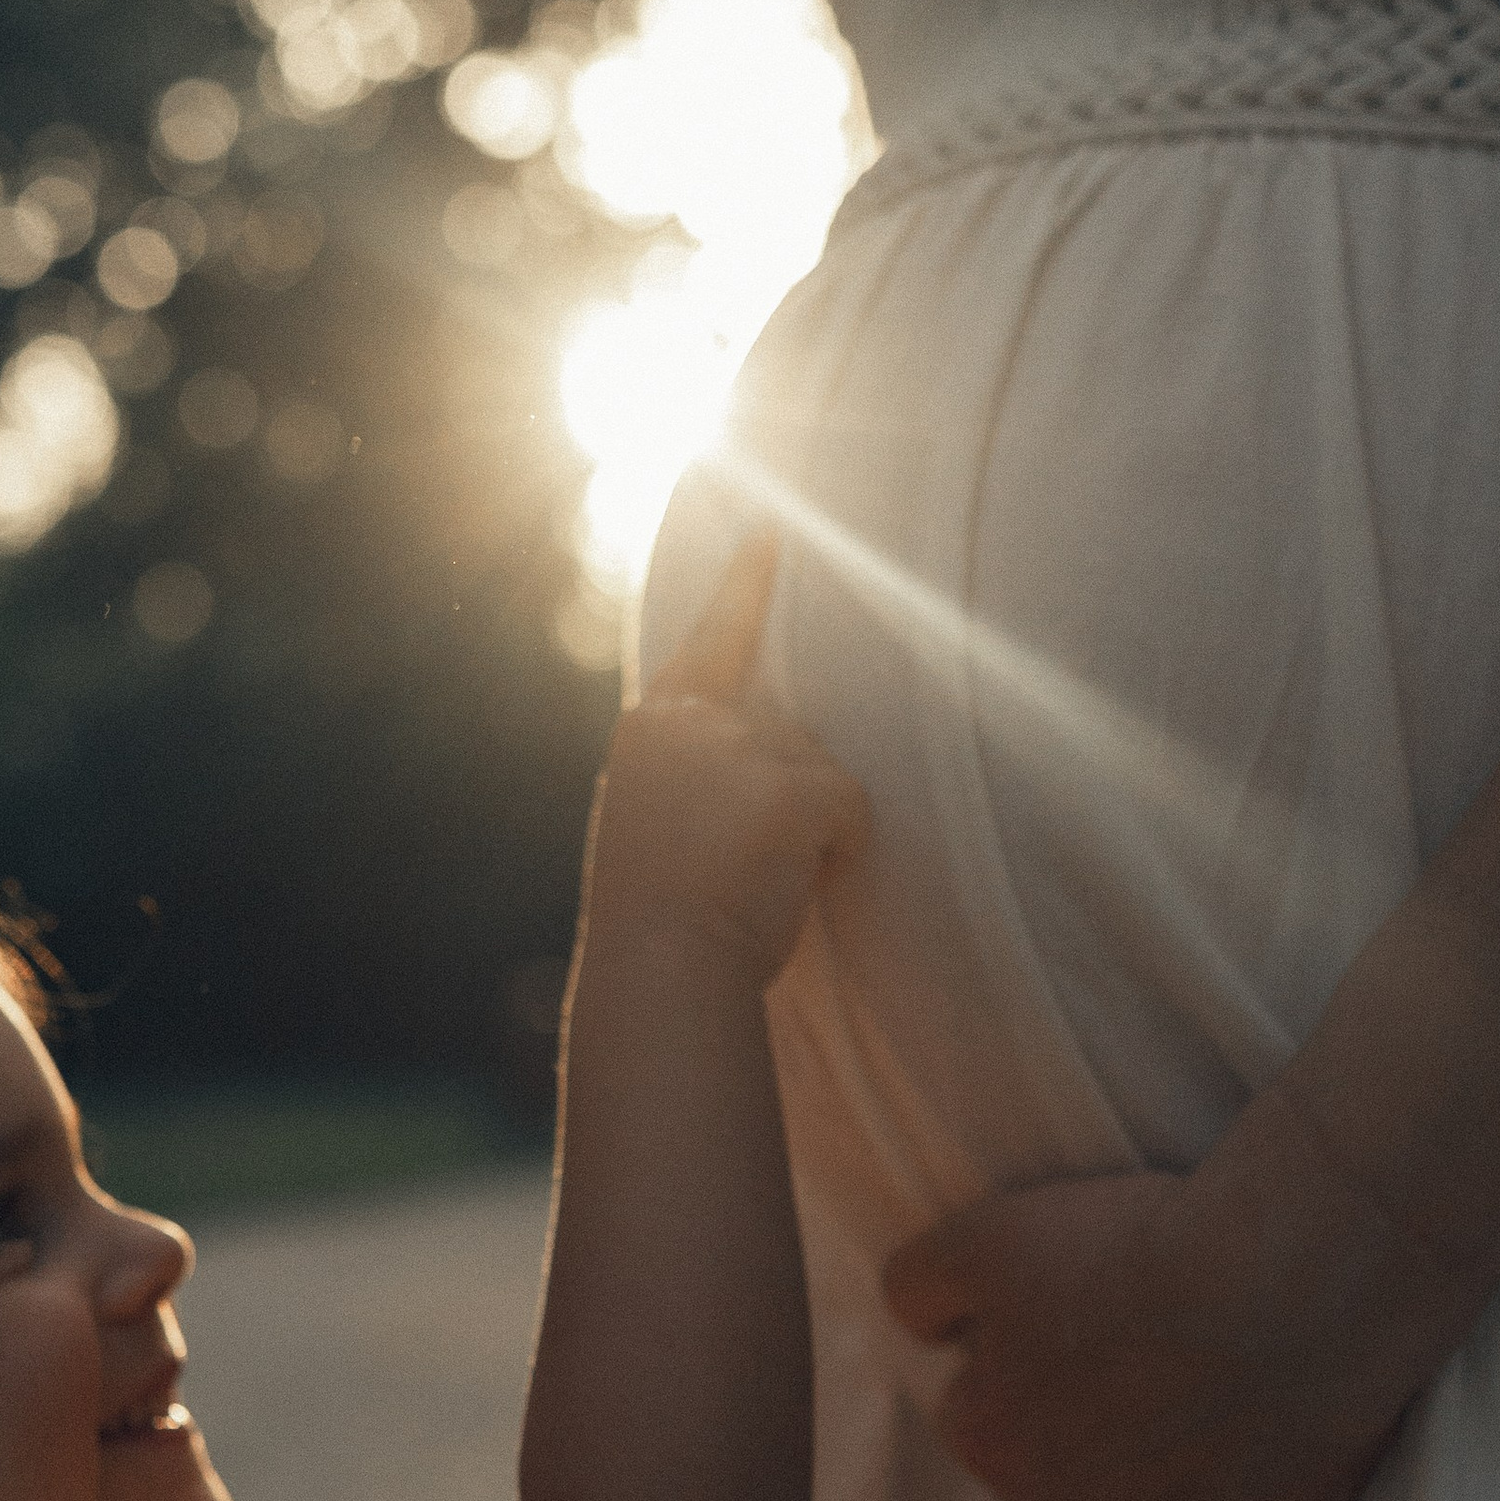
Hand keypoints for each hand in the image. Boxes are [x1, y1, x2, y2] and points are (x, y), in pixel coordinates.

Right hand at [588, 534, 867, 987]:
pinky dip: (838, 851)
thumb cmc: (661, 921)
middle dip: (789, 793)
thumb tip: (783, 767)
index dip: (744, 586)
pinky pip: (850, 806)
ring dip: (808, 828)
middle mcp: (691, 722)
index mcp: (649, 731)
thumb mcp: (656, 826)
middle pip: (786, 731)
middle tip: (747, 859)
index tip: (772, 530)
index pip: (708, 641)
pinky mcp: (790, 784)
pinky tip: (796, 885)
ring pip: (819, 771)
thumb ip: (698, 776)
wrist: (658, 970)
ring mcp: (741, 748)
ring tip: (757, 883)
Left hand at [882, 1096, 1484, 1500]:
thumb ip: (920, 1287)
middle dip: (1080, 1430)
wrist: (1287, 1282)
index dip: (1021, 1355)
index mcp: (985, 1436)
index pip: (975, 1407)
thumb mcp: (984, 1236)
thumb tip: (919, 1328)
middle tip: (1146, 1353)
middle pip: (1049, 1477)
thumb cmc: (1134, 1249)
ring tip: (1182, 1453)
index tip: (1075, 1313)